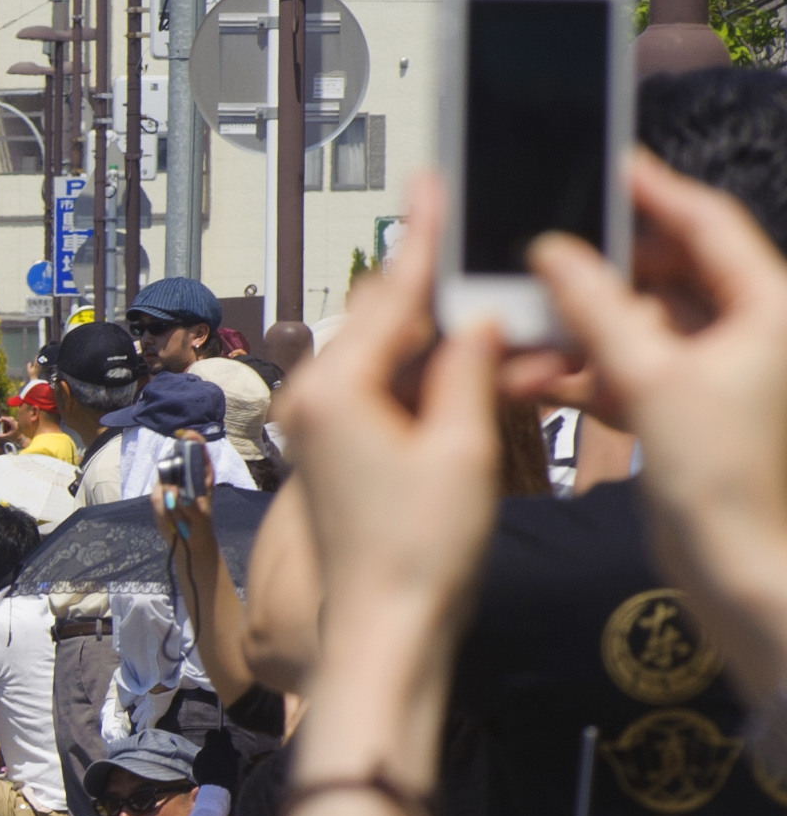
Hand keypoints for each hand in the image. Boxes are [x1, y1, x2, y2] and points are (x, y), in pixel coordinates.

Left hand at [277, 175, 507, 757]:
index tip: (430, 187)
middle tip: (485, 255)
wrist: (386, 629)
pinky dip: (429, 380)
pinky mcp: (334, 449)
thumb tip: (480, 318)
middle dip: (442, 296)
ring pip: (388, 356)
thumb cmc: (419, 550)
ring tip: (503, 328)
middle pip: (385, 320)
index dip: (421, 240)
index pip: (390, 294)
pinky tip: (475, 371)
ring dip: (443, 343)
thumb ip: (471, 368)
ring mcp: (318, 425)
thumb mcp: (464, 445)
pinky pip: (384, 392)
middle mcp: (312, 398)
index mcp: (334, 386)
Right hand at [530, 155, 786, 648]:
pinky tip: (535, 378)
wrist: (736, 564)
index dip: (652, 191)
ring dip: (579, 331)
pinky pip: (627, 369)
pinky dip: (585, 371)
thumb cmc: (722, 474)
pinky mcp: (685, 408)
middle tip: (540, 255)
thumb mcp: (649, 376)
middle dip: (597, 273)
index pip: (705, 222)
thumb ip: (596, 308)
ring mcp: (715, 370)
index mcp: (765, 305)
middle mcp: (747, 329)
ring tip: (523, 337)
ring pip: (636, 324)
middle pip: (663, 272)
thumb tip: (553, 253)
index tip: (605, 165)